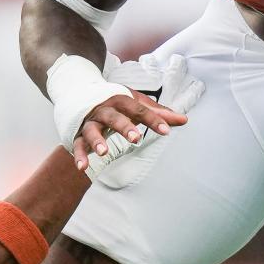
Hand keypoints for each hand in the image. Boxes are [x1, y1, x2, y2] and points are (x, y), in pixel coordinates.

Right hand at [71, 91, 185, 172]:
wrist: (83, 96)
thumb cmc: (116, 103)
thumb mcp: (136, 104)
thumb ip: (158, 113)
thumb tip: (185, 119)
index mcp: (120, 101)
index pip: (138, 109)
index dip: (153, 119)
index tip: (166, 130)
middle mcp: (104, 110)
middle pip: (114, 117)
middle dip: (124, 126)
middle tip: (136, 138)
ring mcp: (90, 122)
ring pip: (92, 130)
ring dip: (97, 140)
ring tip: (104, 152)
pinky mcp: (79, 134)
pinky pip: (78, 145)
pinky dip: (80, 156)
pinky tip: (82, 167)